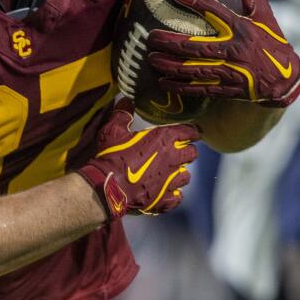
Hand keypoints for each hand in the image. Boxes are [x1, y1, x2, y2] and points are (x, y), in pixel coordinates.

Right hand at [77, 99, 199, 218]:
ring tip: (173, 173)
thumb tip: (126, 101)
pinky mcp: (164, 199)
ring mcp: (169, 181)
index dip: (191, 132)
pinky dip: (174, 195)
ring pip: (186, 176)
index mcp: (163, 138)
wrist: (107, 186)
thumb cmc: (111, 155)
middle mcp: (171, 159)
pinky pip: (177, 197)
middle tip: (180, 152)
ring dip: (180, 173)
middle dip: (188, 152)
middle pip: (192, 154)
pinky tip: (168, 193)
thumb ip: (122, 114)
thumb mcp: (113, 130)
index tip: (192, 133)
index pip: (188, 132)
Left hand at [146, 0, 299, 107]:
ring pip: (193, 69)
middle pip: (195, 46)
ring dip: (169, 65)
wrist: (286, 80)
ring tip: (150, 58)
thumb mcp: (264, 14)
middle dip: (169, 41)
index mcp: (243, 28)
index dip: (195, 1)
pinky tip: (162, 82)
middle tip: (150, 36)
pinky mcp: (227, 89)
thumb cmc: (271, 41)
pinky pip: (199, 88)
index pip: (216, 11)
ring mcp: (230, 72)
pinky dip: (179, 86)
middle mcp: (234, 50)